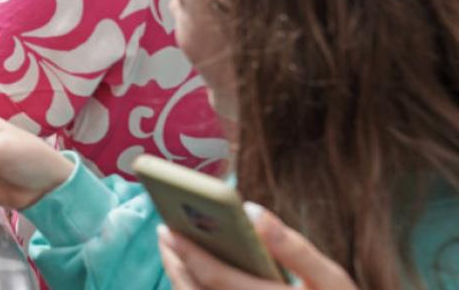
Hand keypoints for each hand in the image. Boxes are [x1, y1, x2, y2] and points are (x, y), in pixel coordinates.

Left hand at [159, 205, 357, 289]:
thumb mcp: (330, 279)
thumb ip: (293, 247)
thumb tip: (252, 210)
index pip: (219, 279)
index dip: (189, 253)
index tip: (167, 228)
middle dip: (176, 261)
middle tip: (164, 230)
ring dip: (178, 276)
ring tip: (171, 245)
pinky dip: (192, 288)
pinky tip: (190, 269)